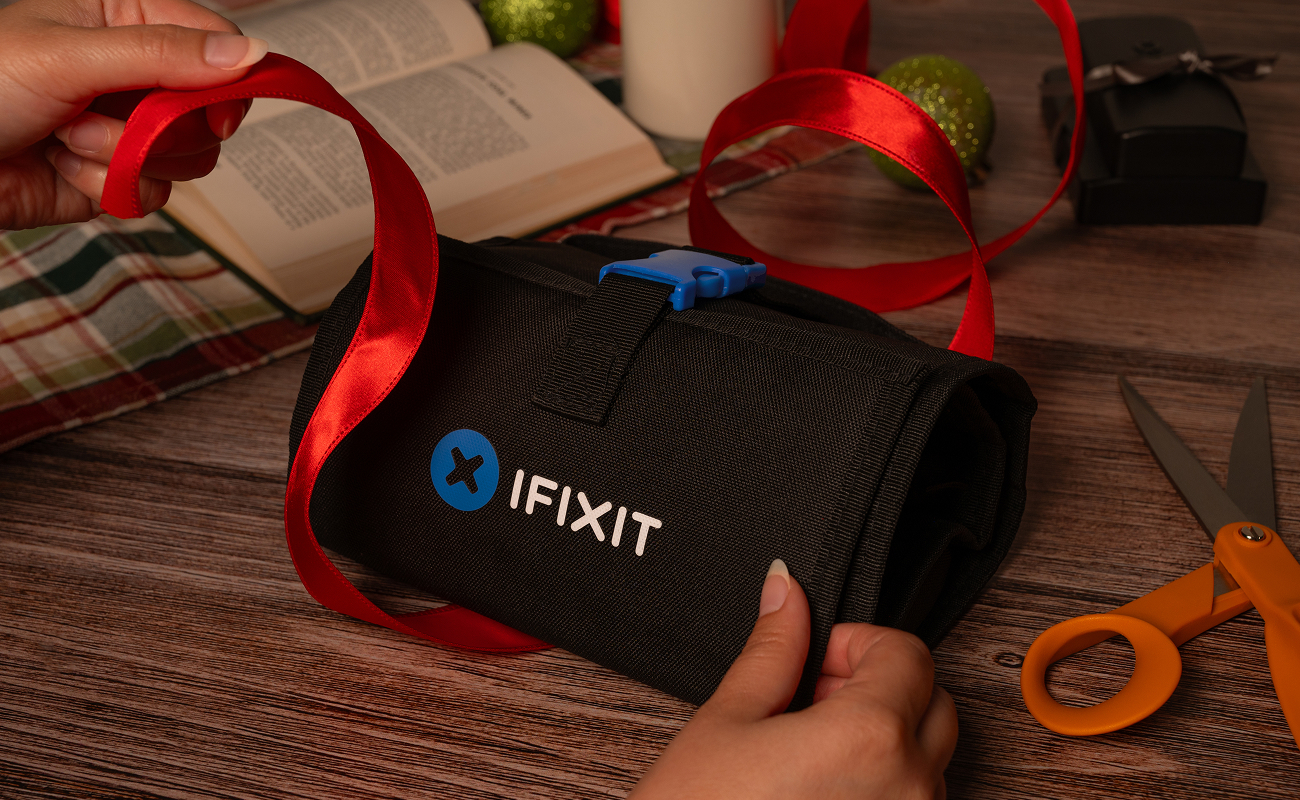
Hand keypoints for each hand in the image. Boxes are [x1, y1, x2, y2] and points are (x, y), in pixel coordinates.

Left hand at [0, 0, 268, 229]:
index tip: (216, 113)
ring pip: (189, 156)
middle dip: (159, 126)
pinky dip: (108, 184)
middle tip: (109, 116)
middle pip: (210, 109)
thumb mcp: (71, 55)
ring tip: (69, 135)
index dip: (228, 81)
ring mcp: (130, 125)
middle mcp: (135, 72)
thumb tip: (252, 53)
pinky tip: (63, 163)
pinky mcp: (119, 173)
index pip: (214, 42)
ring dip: (125, 155)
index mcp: (125, 18)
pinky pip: (155, 190)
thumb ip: (164, 52)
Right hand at [632, 561, 957, 798]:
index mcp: (870, 739)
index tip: (814, 660)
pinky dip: (883, 784)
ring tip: (807, 754)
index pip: (908, 652)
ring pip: (929, 756)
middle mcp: (910, 789)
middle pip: (932, 701)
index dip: (856, 643)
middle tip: (809, 701)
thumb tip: (787, 590)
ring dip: (884, 737)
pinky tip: (819, 791)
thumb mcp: (727, 722)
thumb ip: (773, 649)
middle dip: (877, 685)